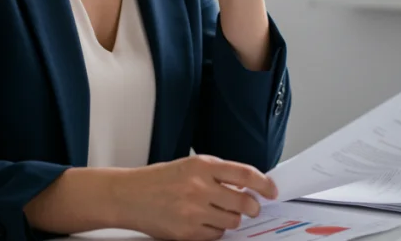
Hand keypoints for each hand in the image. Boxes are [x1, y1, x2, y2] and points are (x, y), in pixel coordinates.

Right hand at [115, 155, 278, 240]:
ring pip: (232, 222)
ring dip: (232, 220)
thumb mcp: (190, 166)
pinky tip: (204, 222)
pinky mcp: (186, 233)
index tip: (272, 191)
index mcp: (202, 166)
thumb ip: (218, 174)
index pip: (245, 175)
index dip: (264, 184)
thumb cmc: (159, 179)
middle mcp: (199, 187)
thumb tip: (248, 188)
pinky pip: (215, 236)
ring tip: (219, 213)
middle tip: (250, 208)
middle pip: (243, 204)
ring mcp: (193, 212)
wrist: (128, 196)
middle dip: (252, 208)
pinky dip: (215, 232)